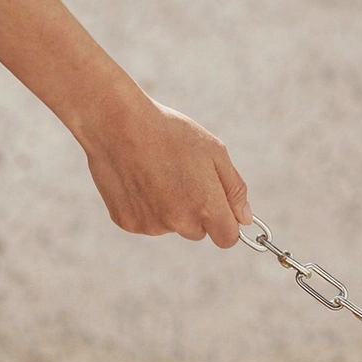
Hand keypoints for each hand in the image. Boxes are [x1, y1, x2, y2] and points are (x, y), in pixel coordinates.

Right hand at [80, 90, 248, 244]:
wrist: (116, 123)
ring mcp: (151, 225)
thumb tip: (244, 220)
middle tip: (181, 176)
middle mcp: (178, 222)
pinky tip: (138, 178)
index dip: (226, 224)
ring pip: (170, 226)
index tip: (220, 209)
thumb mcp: (213, 151)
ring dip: (169, 208)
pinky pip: (146, 221)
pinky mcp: (128, 223)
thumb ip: (234, 188)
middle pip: (198, 231)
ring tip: (156, 172)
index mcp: (205, 206)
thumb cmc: (169, 132)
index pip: (227, 239)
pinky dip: (145, 206)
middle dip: (196, 211)